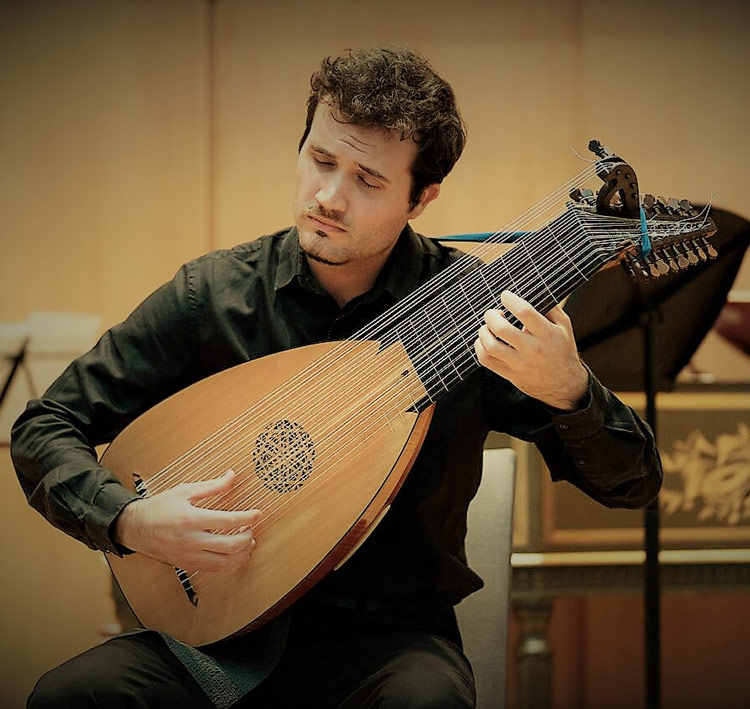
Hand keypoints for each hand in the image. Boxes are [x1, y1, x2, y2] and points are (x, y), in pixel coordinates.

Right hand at [114, 470, 259, 571]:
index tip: (257, 513)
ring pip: (223, 562)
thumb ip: (212, 486)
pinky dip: (227, 563)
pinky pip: (212, 569)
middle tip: (252, 529)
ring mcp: (188, 555)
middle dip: (247, 538)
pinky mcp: (186, 564)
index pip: (228, 521)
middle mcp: (191, 540)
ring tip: (247, 543)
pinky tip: (232, 553)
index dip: (247, 518)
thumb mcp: (185, 491)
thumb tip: (232, 476)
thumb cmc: (159, 507)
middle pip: (229, 546)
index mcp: (191, 519)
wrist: (135, 527)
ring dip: (241, 554)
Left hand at [474, 290, 587, 410]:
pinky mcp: (509, 374)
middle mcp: (531, 349)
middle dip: (491, 316)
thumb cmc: (563, 351)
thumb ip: (551, 308)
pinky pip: (486, 360)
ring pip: (490, 346)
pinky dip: (479, 347)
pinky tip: (485, 340)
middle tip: (493, 313)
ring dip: (483, 331)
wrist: (564, 385)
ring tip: (487, 327)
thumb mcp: (564, 327)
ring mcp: (519, 363)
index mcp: (546, 333)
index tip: (505, 296)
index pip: (524, 311)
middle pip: (501, 329)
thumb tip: (534, 291)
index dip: (510, 300)